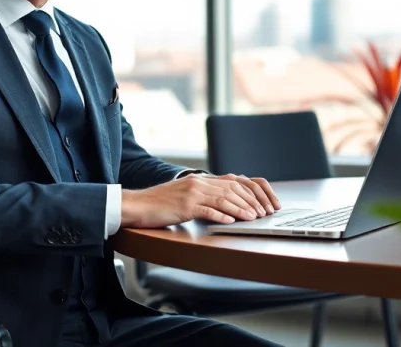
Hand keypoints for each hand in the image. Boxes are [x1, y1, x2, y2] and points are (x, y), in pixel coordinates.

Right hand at [120, 173, 281, 228]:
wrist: (137, 205)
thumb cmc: (160, 203)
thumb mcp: (185, 194)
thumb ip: (204, 195)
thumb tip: (225, 204)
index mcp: (200, 179)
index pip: (233, 181)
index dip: (250, 192)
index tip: (262, 203)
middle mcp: (198, 182)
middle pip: (232, 189)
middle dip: (251, 201)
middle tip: (262, 213)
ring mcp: (191, 193)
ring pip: (223, 199)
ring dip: (241, 209)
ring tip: (253, 218)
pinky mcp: (184, 206)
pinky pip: (207, 210)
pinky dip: (221, 216)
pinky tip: (231, 222)